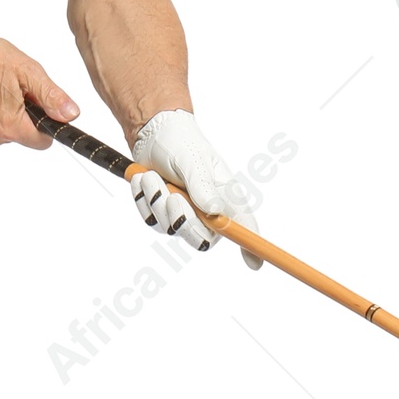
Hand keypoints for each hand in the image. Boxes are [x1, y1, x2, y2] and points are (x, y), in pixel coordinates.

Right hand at [0, 27, 77, 148]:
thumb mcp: (29, 73)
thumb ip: (52, 97)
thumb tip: (70, 114)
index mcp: (11, 126)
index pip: (43, 142)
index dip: (47, 123)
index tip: (41, 106)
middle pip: (24, 135)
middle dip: (27, 115)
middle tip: (17, 89)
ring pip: (7, 130)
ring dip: (9, 113)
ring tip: (0, 89)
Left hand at [130, 109, 262, 267]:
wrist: (152, 135)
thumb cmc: (181, 143)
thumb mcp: (193, 160)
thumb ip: (202, 185)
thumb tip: (215, 212)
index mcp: (225, 196)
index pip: (243, 226)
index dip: (251, 247)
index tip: (254, 264)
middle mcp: (208, 211)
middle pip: (201, 239)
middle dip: (182, 220)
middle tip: (172, 198)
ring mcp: (183, 216)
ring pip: (169, 228)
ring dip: (157, 201)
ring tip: (153, 176)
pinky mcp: (161, 215)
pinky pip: (149, 220)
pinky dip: (143, 199)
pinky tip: (146, 179)